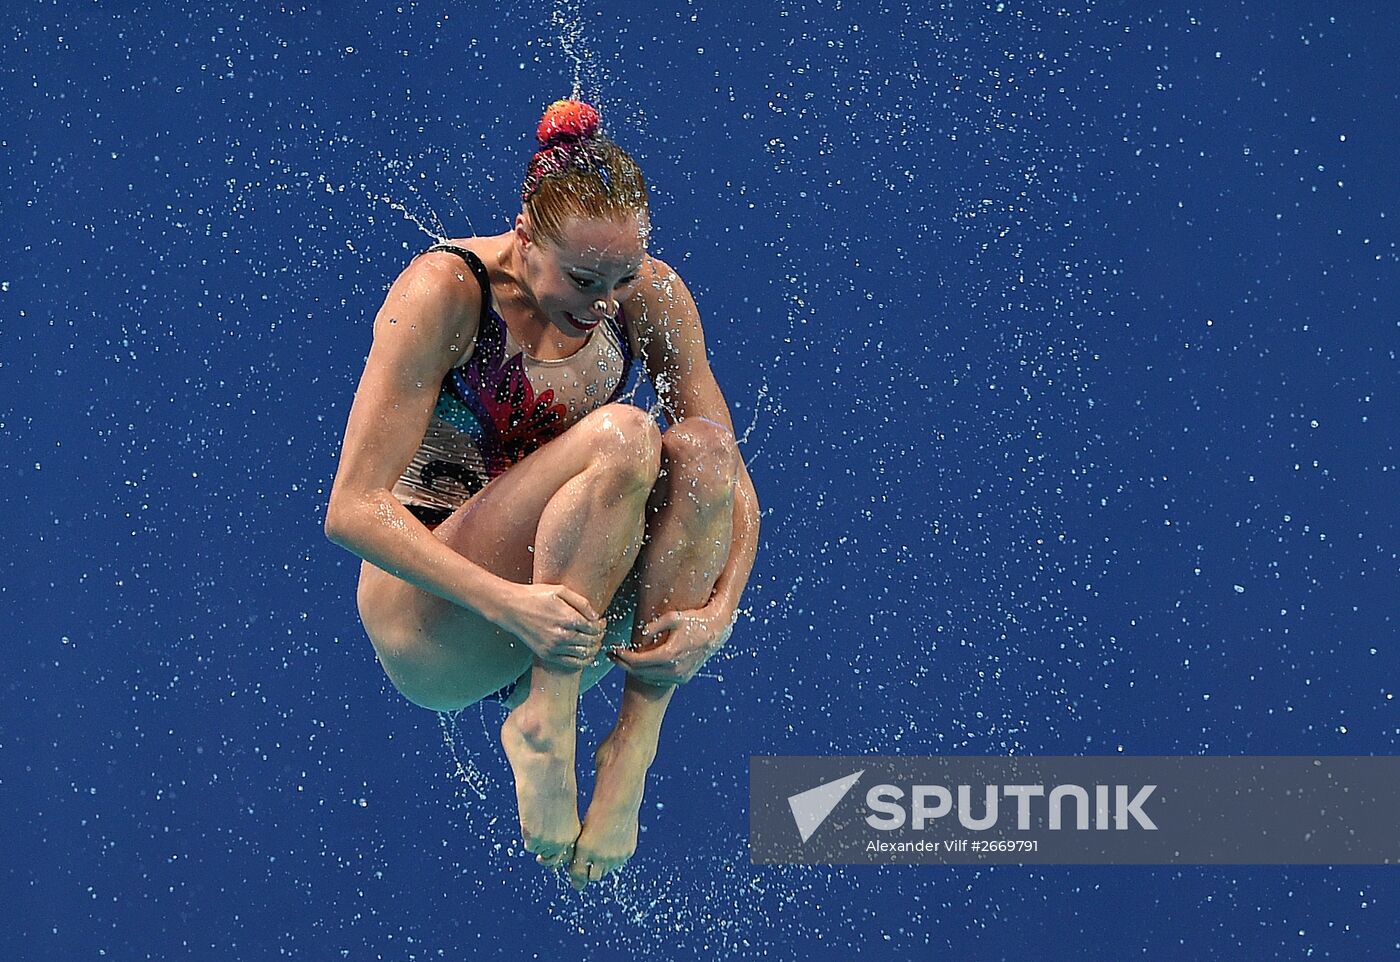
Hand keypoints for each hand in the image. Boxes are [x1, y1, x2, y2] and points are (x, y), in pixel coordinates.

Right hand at [492, 582, 605, 668]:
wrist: (511, 608)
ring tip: (594, 642)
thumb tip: (596, 616)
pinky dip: (582, 661)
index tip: (601, 621)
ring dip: (593, 648)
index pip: (594, 628)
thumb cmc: (535, 596)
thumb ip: (581, 603)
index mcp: (567, 618)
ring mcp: (553, 647)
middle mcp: (562, 635)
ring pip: (583, 654)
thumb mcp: (560, 591)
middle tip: (599, 631)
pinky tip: (585, 654)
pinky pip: (571, 663)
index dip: (601, 625)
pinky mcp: (546, 654)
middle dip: (599, 636)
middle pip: (591, 641)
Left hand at [607, 604, 734, 686]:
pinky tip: (640, 665)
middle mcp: (674, 669)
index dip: (623, 656)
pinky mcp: (683, 678)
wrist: (716, 630)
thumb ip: (655, 625)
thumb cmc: (693, 619)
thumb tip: (641, 634)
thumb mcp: (673, 617)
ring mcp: (679, 676)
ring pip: (648, 678)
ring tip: (623, 659)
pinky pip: (659, 680)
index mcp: (670, 655)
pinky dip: (647, 674)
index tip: (613, 649)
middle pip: (640, 672)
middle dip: (623, 664)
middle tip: (612, 655)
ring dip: (633, 670)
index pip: (638, 661)